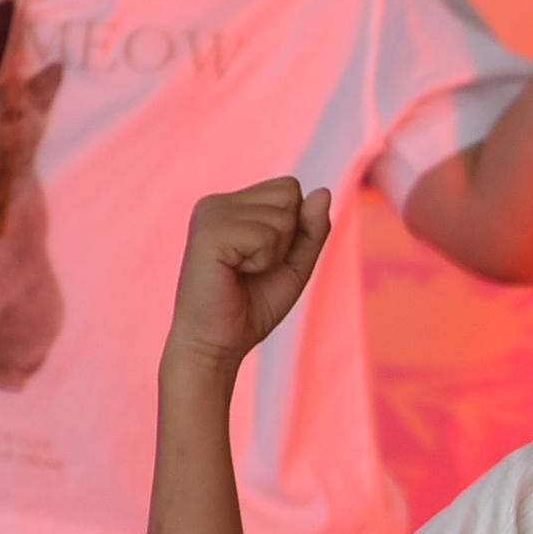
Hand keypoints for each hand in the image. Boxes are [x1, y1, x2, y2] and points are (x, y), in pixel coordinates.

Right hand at [174, 178, 332, 363]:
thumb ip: (311, 229)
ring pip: (283, 215)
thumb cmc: (251, 307)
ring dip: (275, 254)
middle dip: (287, 238)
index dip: (293, 229)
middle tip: (254, 268)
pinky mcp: (209, 233)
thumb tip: (323, 192)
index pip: (290, 188)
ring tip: (243, 273)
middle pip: (289, 192)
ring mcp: (210, 214)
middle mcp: (217, 202)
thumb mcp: (294, 264)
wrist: (216, 346)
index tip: (263, 259)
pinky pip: (267, 236)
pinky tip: (235, 273)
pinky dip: (263, 262)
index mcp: (232, 205)